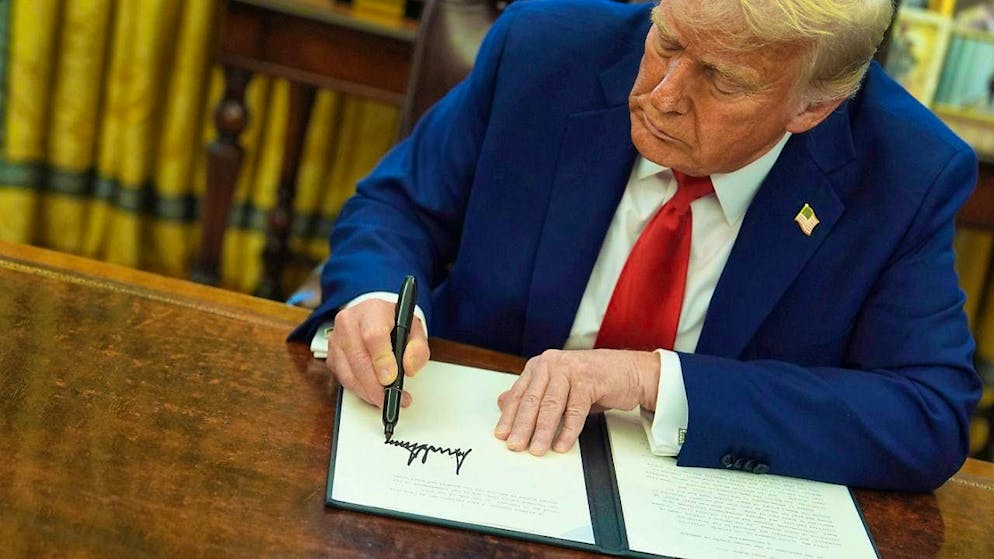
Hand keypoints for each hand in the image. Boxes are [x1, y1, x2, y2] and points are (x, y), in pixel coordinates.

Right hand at [326, 298, 429, 407]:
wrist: (372, 316)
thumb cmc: (392, 323)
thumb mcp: (414, 329)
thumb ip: (417, 348)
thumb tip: (409, 368)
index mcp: (372, 310)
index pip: (373, 336)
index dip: (382, 360)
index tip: (391, 379)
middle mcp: (348, 322)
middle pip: (358, 359)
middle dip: (376, 386)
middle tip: (393, 398)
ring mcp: (336, 340)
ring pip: (349, 374)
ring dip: (368, 392)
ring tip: (386, 399)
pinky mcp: (331, 357)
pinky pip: (343, 380)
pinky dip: (360, 391)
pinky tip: (373, 393)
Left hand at [494, 349, 658, 455]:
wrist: (629, 371)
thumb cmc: (592, 380)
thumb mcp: (557, 387)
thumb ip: (532, 394)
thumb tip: (503, 404)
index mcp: (540, 365)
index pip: (519, 393)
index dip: (509, 416)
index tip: (502, 435)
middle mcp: (552, 364)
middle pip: (532, 400)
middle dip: (522, 427)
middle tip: (516, 446)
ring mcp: (570, 370)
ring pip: (552, 406)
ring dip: (543, 432)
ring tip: (537, 449)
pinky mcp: (589, 380)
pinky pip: (575, 411)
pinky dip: (568, 431)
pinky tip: (561, 444)